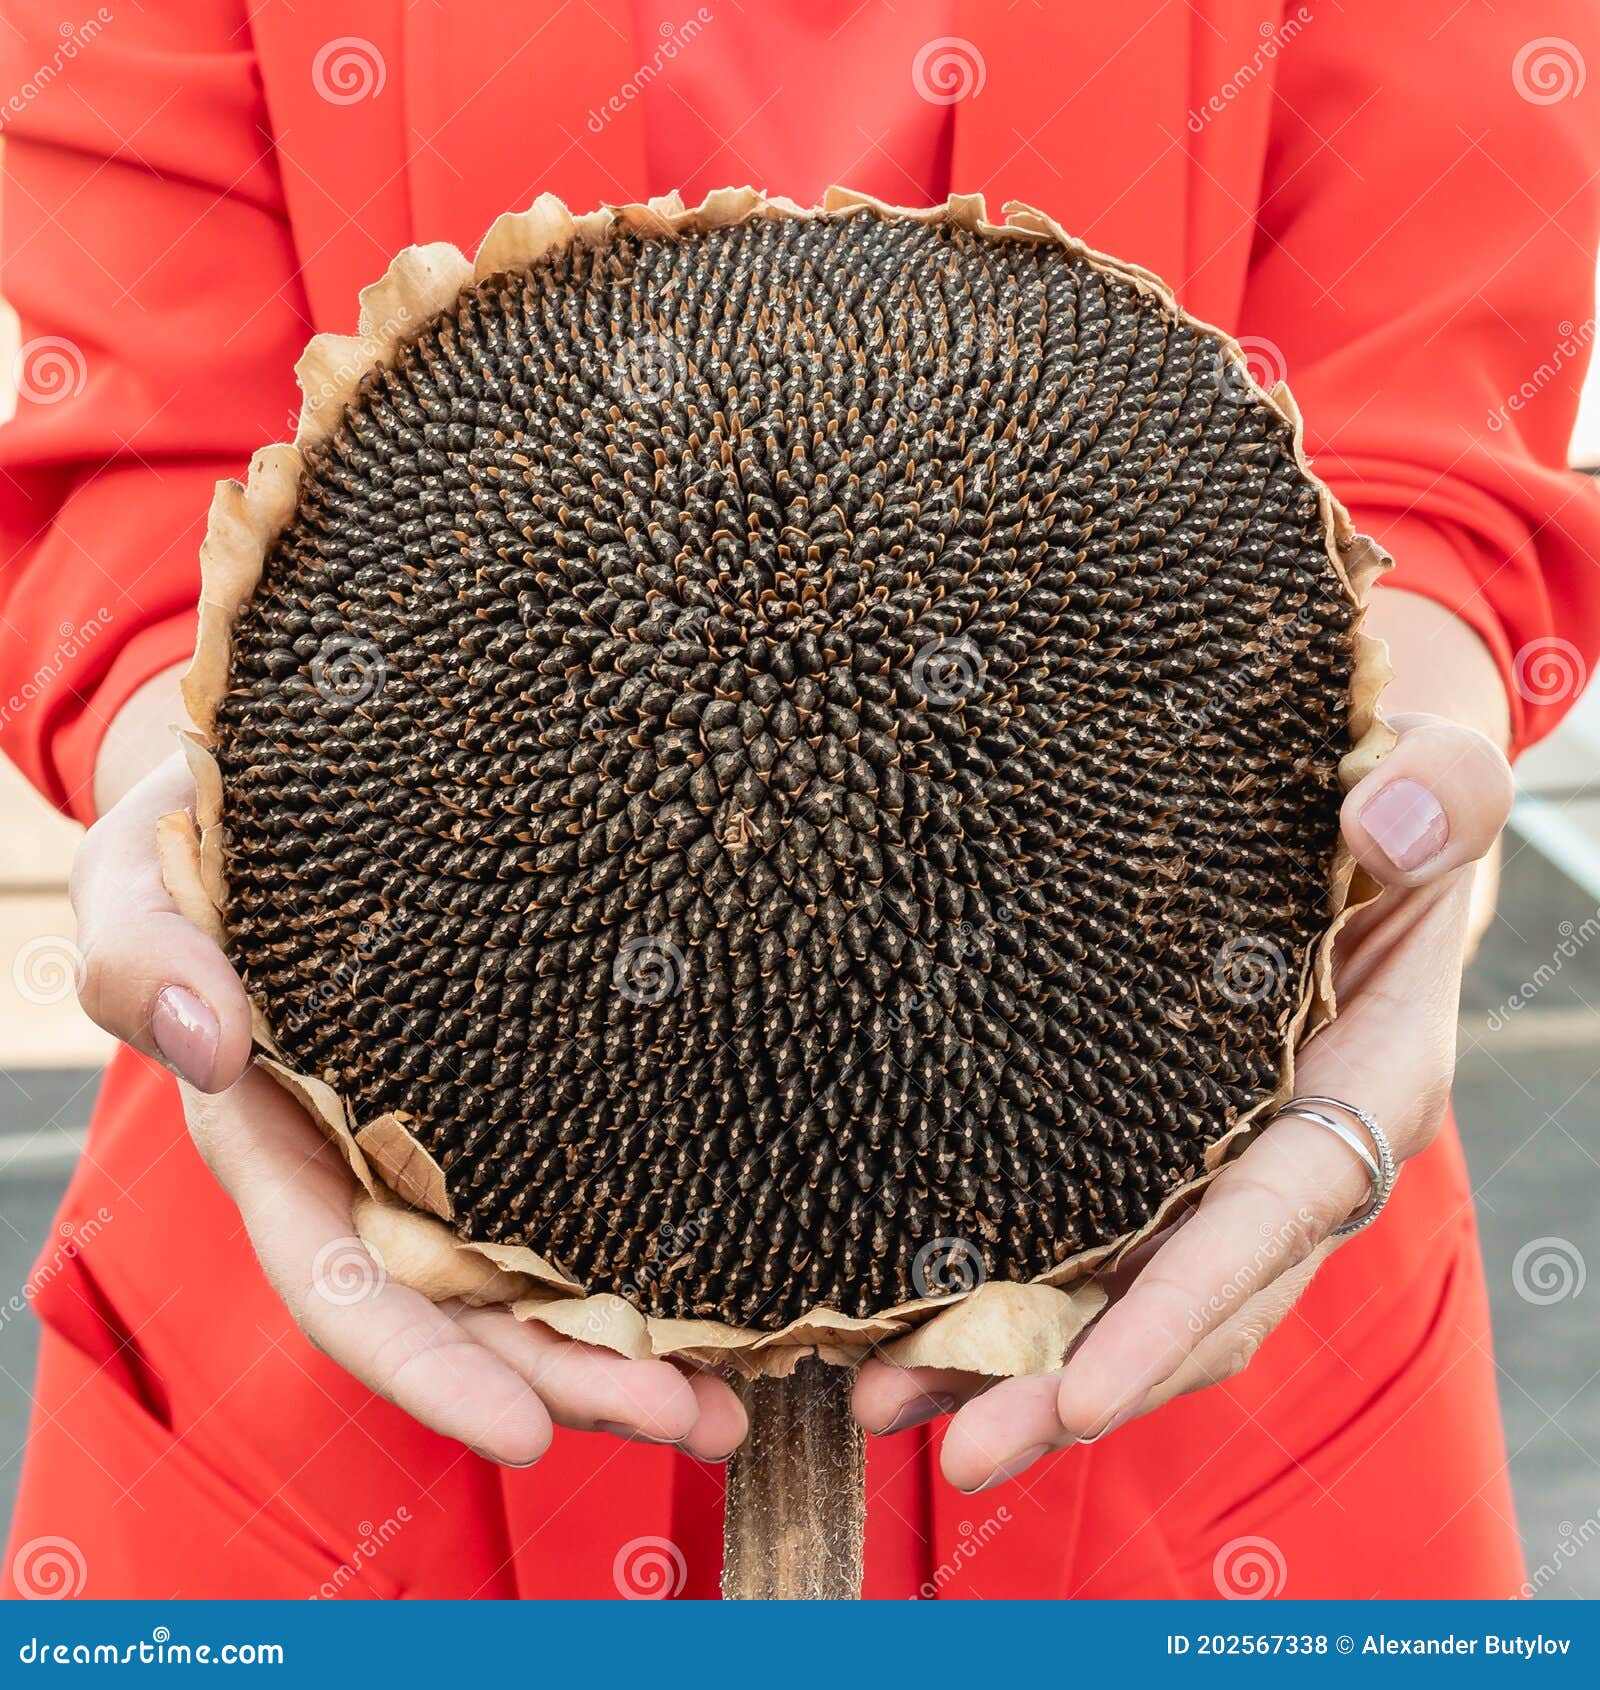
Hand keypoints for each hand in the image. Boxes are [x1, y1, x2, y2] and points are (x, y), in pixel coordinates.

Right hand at [71, 753, 746, 1466]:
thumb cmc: (201, 840)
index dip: (429, 1369)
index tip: (524, 1433)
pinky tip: (741, 1287)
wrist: (292, 804)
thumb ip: (143, 959)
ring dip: (636, 1349)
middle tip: (694, 1424)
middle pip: (473, 1316)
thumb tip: (209, 1040)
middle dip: (572, 1382)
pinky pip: (588, 1191)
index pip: (348, 1289)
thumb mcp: (138, 881)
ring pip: (543, 1277)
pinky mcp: (527, 1097)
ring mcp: (455, 1146)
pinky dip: (658, 1251)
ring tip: (739, 1401)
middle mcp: (372, 1173)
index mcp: (279, 1150)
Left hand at [853, 710, 1513, 1491]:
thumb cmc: (1391, 795)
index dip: (1180, 1312)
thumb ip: (1433, 790)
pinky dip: (1004, 1292)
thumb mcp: (1431, 770)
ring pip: (1124, 1293)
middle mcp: (1289, 1150)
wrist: (1349, 809)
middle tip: (954, 1448)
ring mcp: (1217, 1160)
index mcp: (1363, 1081)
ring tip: (884, 1407)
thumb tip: (1385, 818)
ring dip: (1014, 1363)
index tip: (1084, 1398)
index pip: (1272, 1218)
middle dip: (1076, 1385)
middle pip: (1190, 1302)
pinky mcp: (1153, 1146)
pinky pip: (1087, 1239)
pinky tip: (905, 1324)